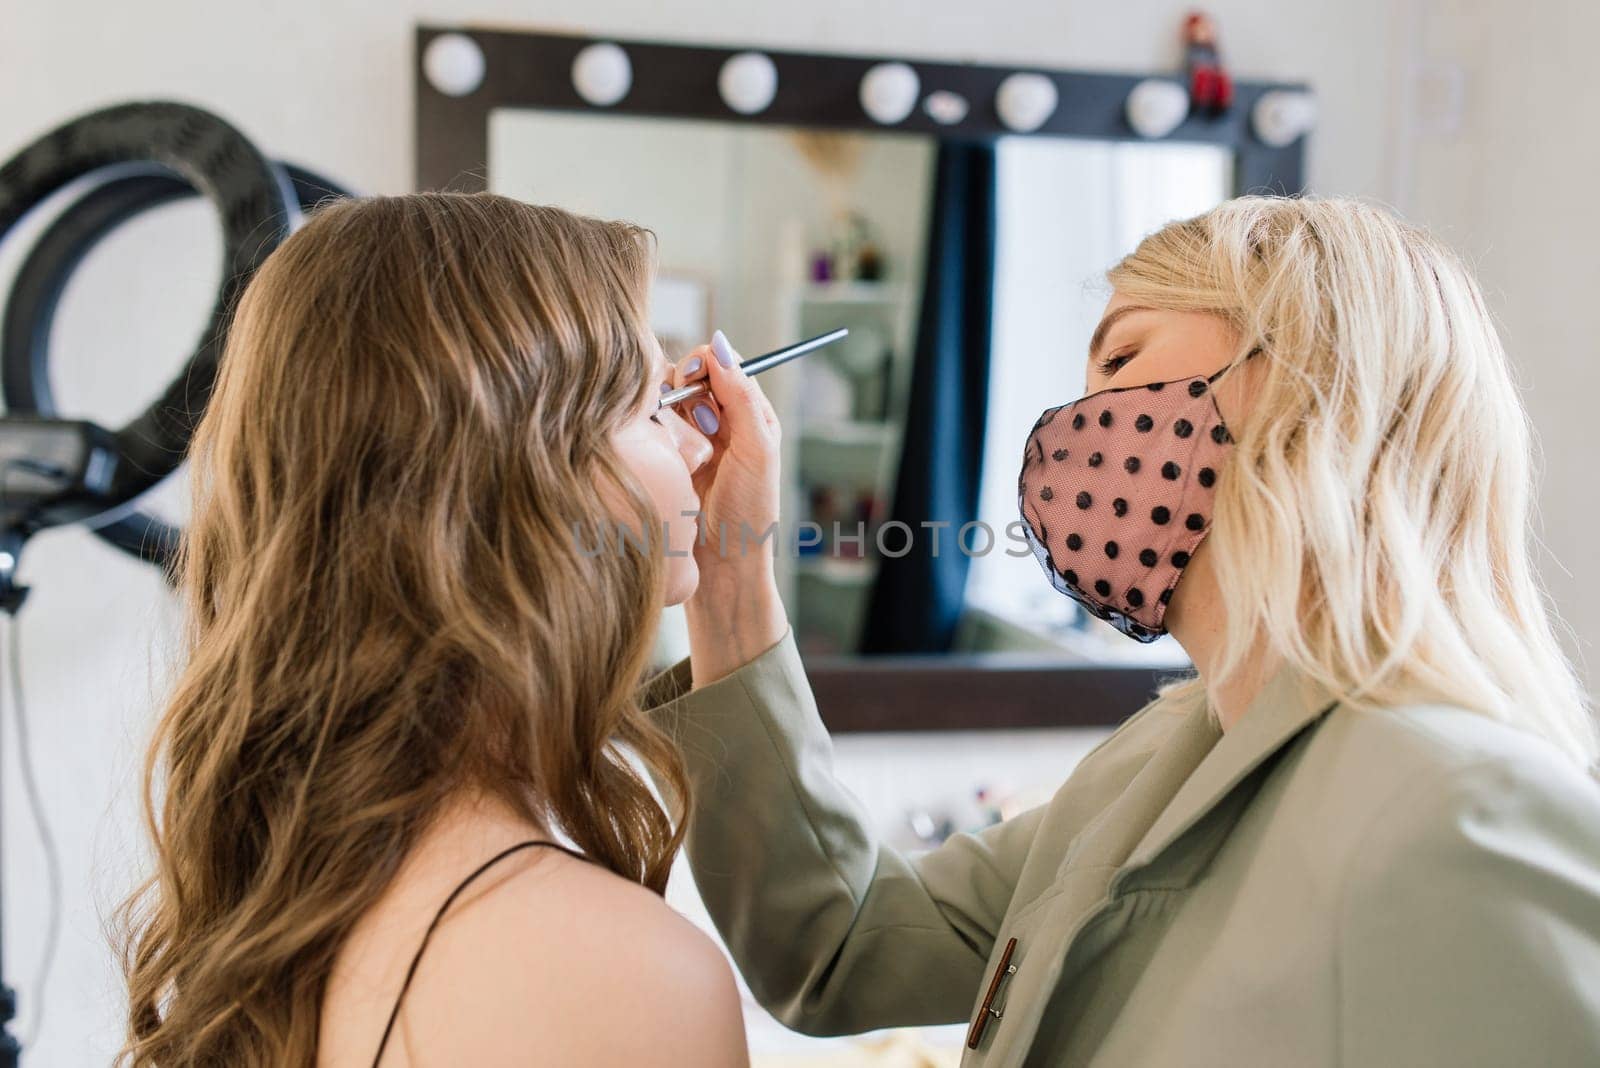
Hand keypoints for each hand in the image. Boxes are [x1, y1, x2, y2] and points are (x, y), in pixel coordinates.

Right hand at [670, 331, 787, 684]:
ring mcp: (691, 442)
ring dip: (669, 412)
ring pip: (668, 401)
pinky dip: (652, 432)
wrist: (722, 569)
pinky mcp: (666, 461)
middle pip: (693, 377)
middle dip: (685, 387)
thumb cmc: (748, 514)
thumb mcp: (756, 450)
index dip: (707, 363)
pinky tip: (660, 454)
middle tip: (688, 417)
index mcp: (751, 416)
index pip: (724, 365)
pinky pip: (652, 429)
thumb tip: (720, 345)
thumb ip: (741, 397)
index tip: (693, 377)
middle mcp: (722, 424)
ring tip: (681, 444)